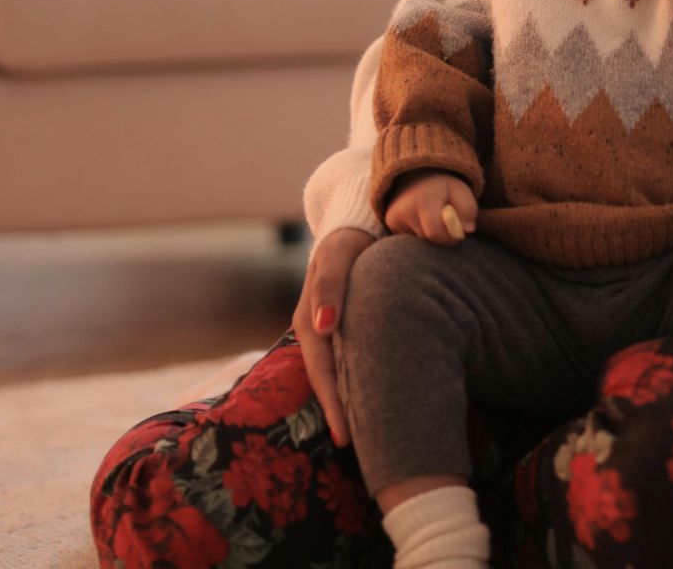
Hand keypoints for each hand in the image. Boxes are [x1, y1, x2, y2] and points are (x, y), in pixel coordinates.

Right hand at [290, 225, 375, 448]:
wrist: (354, 225)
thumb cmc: (352, 238)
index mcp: (311, 315)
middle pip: (325, 377)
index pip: (322, 366)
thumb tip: (323, 325)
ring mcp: (321, 329)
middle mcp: (312, 327)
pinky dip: (347, 385)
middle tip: (355, 446)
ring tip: (357, 436)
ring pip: (331, 373)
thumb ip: (331, 283)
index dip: (335, 400)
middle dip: (339, 412)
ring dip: (342, 403)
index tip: (346, 434)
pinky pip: (338, 362)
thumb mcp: (340, 252)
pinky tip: (361, 405)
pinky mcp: (334, 330)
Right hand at [383, 170, 478, 243]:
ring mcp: (394, 218)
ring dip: (431, 234)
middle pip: (428, 240)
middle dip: (442, 235)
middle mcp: (404, 211)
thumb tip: (467, 230)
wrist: (416, 171)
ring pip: (420, 240)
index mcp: (423, 201)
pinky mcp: (390, 223)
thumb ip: (469, 209)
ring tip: (433, 216)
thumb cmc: (443, 184)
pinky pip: (411, 237)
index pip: (436, 234)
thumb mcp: (461, 190)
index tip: (457, 228)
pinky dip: (421, 232)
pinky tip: (422, 218)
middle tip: (446, 219)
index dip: (450, 236)